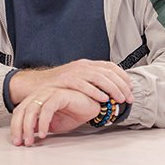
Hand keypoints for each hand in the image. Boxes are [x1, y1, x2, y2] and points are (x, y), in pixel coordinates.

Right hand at [8, 59, 132, 105]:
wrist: (34, 85)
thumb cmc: (57, 87)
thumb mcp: (77, 80)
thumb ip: (92, 82)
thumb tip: (110, 90)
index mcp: (86, 65)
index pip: (110, 66)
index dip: (123, 77)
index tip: (131, 88)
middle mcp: (82, 66)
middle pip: (107, 72)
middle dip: (121, 85)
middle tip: (129, 98)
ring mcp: (73, 72)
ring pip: (98, 77)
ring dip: (112, 88)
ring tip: (120, 100)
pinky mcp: (64, 80)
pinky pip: (83, 84)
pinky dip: (95, 91)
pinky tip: (103, 99)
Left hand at [10, 88, 101, 146]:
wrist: (92, 107)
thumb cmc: (73, 114)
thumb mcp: (52, 124)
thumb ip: (38, 127)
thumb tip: (25, 136)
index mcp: (36, 100)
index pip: (19, 112)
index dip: (15, 127)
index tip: (16, 141)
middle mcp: (40, 94)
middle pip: (22, 110)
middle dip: (18, 128)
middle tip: (20, 142)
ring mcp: (50, 93)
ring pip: (32, 109)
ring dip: (28, 127)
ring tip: (30, 141)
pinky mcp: (60, 95)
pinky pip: (47, 108)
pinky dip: (43, 122)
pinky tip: (43, 133)